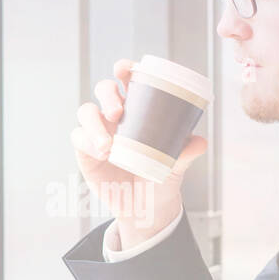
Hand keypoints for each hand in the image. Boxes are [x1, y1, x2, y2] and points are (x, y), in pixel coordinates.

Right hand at [71, 57, 206, 251]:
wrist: (145, 210)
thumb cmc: (159, 179)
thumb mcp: (175, 167)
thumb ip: (185, 154)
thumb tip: (200, 142)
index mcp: (139, 110)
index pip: (128, 81)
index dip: (124, 69)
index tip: (124, 69)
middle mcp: (116, 117)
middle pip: (103, 89)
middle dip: (107, 94)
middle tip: (118, 113)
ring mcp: (98, 131)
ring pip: (86, 112)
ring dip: (94, 123)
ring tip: (108, 144)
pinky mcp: (85, 150)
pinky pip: (78, 137)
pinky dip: (87, 141)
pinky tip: (102, 153)